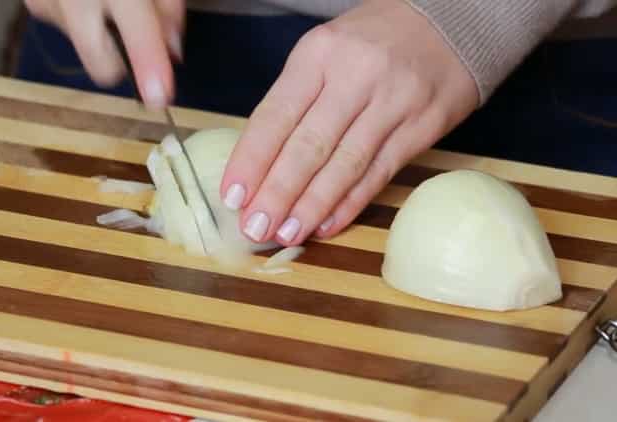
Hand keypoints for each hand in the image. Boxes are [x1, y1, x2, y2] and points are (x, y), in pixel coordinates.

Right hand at [24, 0, 183, 108]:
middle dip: (125, 63)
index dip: (149, 65)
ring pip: (88, 46)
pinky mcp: (35, 5)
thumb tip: (171, 48)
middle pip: (102, 65)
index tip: (159, 97)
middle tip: (141, 36)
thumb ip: (167, 6)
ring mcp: (47, 4)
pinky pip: (71, 26)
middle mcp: (73, 0)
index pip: (135, 33)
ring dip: (106, 31)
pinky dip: (87, 16)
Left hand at [220, 1, 478, 245]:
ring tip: (286, 234)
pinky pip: (380, 173)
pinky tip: (326, 225)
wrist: (450, 21)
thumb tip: (261, 166)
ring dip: (311, 206)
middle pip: (308, 145)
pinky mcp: (422, 127)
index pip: (276, 115)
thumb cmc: (371, 42)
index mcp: (319, 54)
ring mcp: (393, 103)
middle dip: (277, 193)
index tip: (231, 196)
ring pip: (344, 165)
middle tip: (254, 227)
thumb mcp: (324, 52)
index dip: (251, 160)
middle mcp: (355, 77)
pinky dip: (350, 203)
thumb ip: (295, 100)